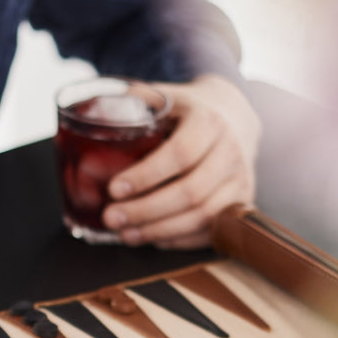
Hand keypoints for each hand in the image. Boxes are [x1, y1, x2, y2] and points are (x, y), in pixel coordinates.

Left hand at [102, 74, 260, 248]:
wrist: (234, 116)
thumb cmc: (187, 112)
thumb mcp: (164, 97)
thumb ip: (133, 105)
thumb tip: (95, 120)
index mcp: (209, 121)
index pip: (180, 154)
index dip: (146, 176)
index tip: (114, 189)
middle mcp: (231, 151)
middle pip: (190, 192)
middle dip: (145, 211)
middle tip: (111, 218)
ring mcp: (240, 180)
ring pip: (201, 217)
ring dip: (159, 230)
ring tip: (126, 234)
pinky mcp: (242, 203)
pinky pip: (210, 231)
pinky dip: (178, 240)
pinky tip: (152, 238)